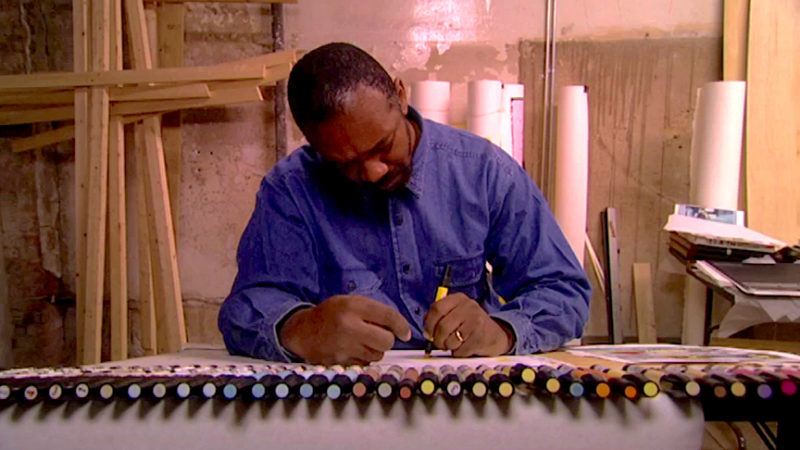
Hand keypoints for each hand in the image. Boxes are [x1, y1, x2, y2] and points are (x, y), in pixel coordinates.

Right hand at [279, 295, 411, 364]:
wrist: (303, 331)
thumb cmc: (331, 315)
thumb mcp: (350, 302)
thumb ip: (373, 311)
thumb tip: (400, 328)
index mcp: (353, 306)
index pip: (388, 316)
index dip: (401, 326)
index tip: (405, 333)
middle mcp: (349, 326)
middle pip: (386, 340)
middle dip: (387, 339)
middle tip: (379, 335)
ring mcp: (344, 347)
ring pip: (377, 355)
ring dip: (375, 350)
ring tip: (361, 341)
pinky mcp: (341, 362)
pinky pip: (365, 363)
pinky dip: (364, 358)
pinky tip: (353, 349)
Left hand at [424, 293, 513, 356]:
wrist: (496, 334)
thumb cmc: (470, 324)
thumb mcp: (456, 313)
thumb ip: (439, 318)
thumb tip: (427, 333)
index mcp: (459, 298)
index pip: (437, 308)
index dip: (429, 323)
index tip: (428, 333)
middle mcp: (469, 307)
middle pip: (442, 326)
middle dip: (437, 339)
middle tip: (439, 343)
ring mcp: (476, 321)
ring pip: (450, 340)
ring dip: (448, 347)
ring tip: (453, 345)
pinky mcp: (480, 337)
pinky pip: (460, 350)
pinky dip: (458, 353)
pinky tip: (464, 348)